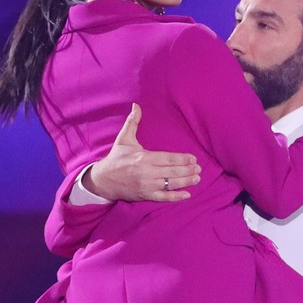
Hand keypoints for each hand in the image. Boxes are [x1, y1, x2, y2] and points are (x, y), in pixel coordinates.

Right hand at [85, 103, 201, 201]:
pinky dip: (176, 197)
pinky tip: (187, 194)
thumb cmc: (116, 158)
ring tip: (197, 179)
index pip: (168, 158)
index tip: (193, 159)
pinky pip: (164, 197)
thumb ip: (132, 122)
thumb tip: (136, 105)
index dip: (182, 159)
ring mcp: (147, 185)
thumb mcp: (124, 139)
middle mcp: (147, 172)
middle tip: (199, 168)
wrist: (103, 180)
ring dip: (186, 182)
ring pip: (171, 184)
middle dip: (188, 170)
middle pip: (173, 171)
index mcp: (144, 158)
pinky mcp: (145, 196)